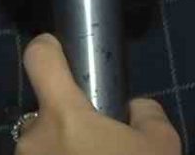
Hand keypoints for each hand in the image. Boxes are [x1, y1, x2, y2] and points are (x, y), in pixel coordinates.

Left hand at [15, 33, 179, 154]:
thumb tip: (131, 109)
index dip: (49, 50)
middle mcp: (33, 140)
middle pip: (45, 115)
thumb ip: (145, 114)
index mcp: (64, 116)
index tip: (61, 55)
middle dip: (68, 127)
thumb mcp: (162, 146)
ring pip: (41, 151)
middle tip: (101, 149)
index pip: (39, 59)